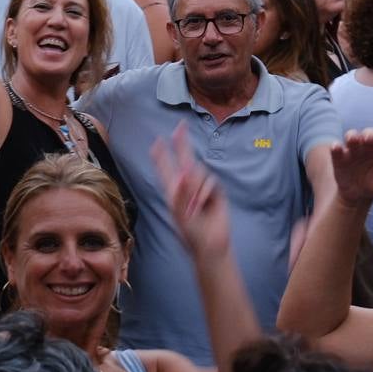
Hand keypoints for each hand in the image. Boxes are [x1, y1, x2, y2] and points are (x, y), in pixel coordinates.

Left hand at [152, 123, 232, 259]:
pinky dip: (205, 192)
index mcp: (173, 191)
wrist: (210, 244)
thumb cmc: (190, 232)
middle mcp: (186, 186)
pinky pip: (210, 181)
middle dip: (182, 143)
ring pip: (198, 172)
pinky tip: (204, 205)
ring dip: (195, 188)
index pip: (165, 169)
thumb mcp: (180, 212)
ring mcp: (201, 188)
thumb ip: (180, 192)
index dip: (161, 155)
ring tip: (194, 207)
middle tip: (180, 127)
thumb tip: (182, 174)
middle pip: (184, 159)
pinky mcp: (215, 191)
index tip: (157, 142)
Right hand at [330, 127, 372, 206]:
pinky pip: (336, 149)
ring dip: (352, 136)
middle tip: (368, 139)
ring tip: (352, 140)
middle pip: (368, 133)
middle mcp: (367, 145)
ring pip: (351, 136)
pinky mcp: (339, 157)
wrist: (358, 195)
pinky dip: (336, 147)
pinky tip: (336, 147)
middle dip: (368, 134)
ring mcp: (353, 149)